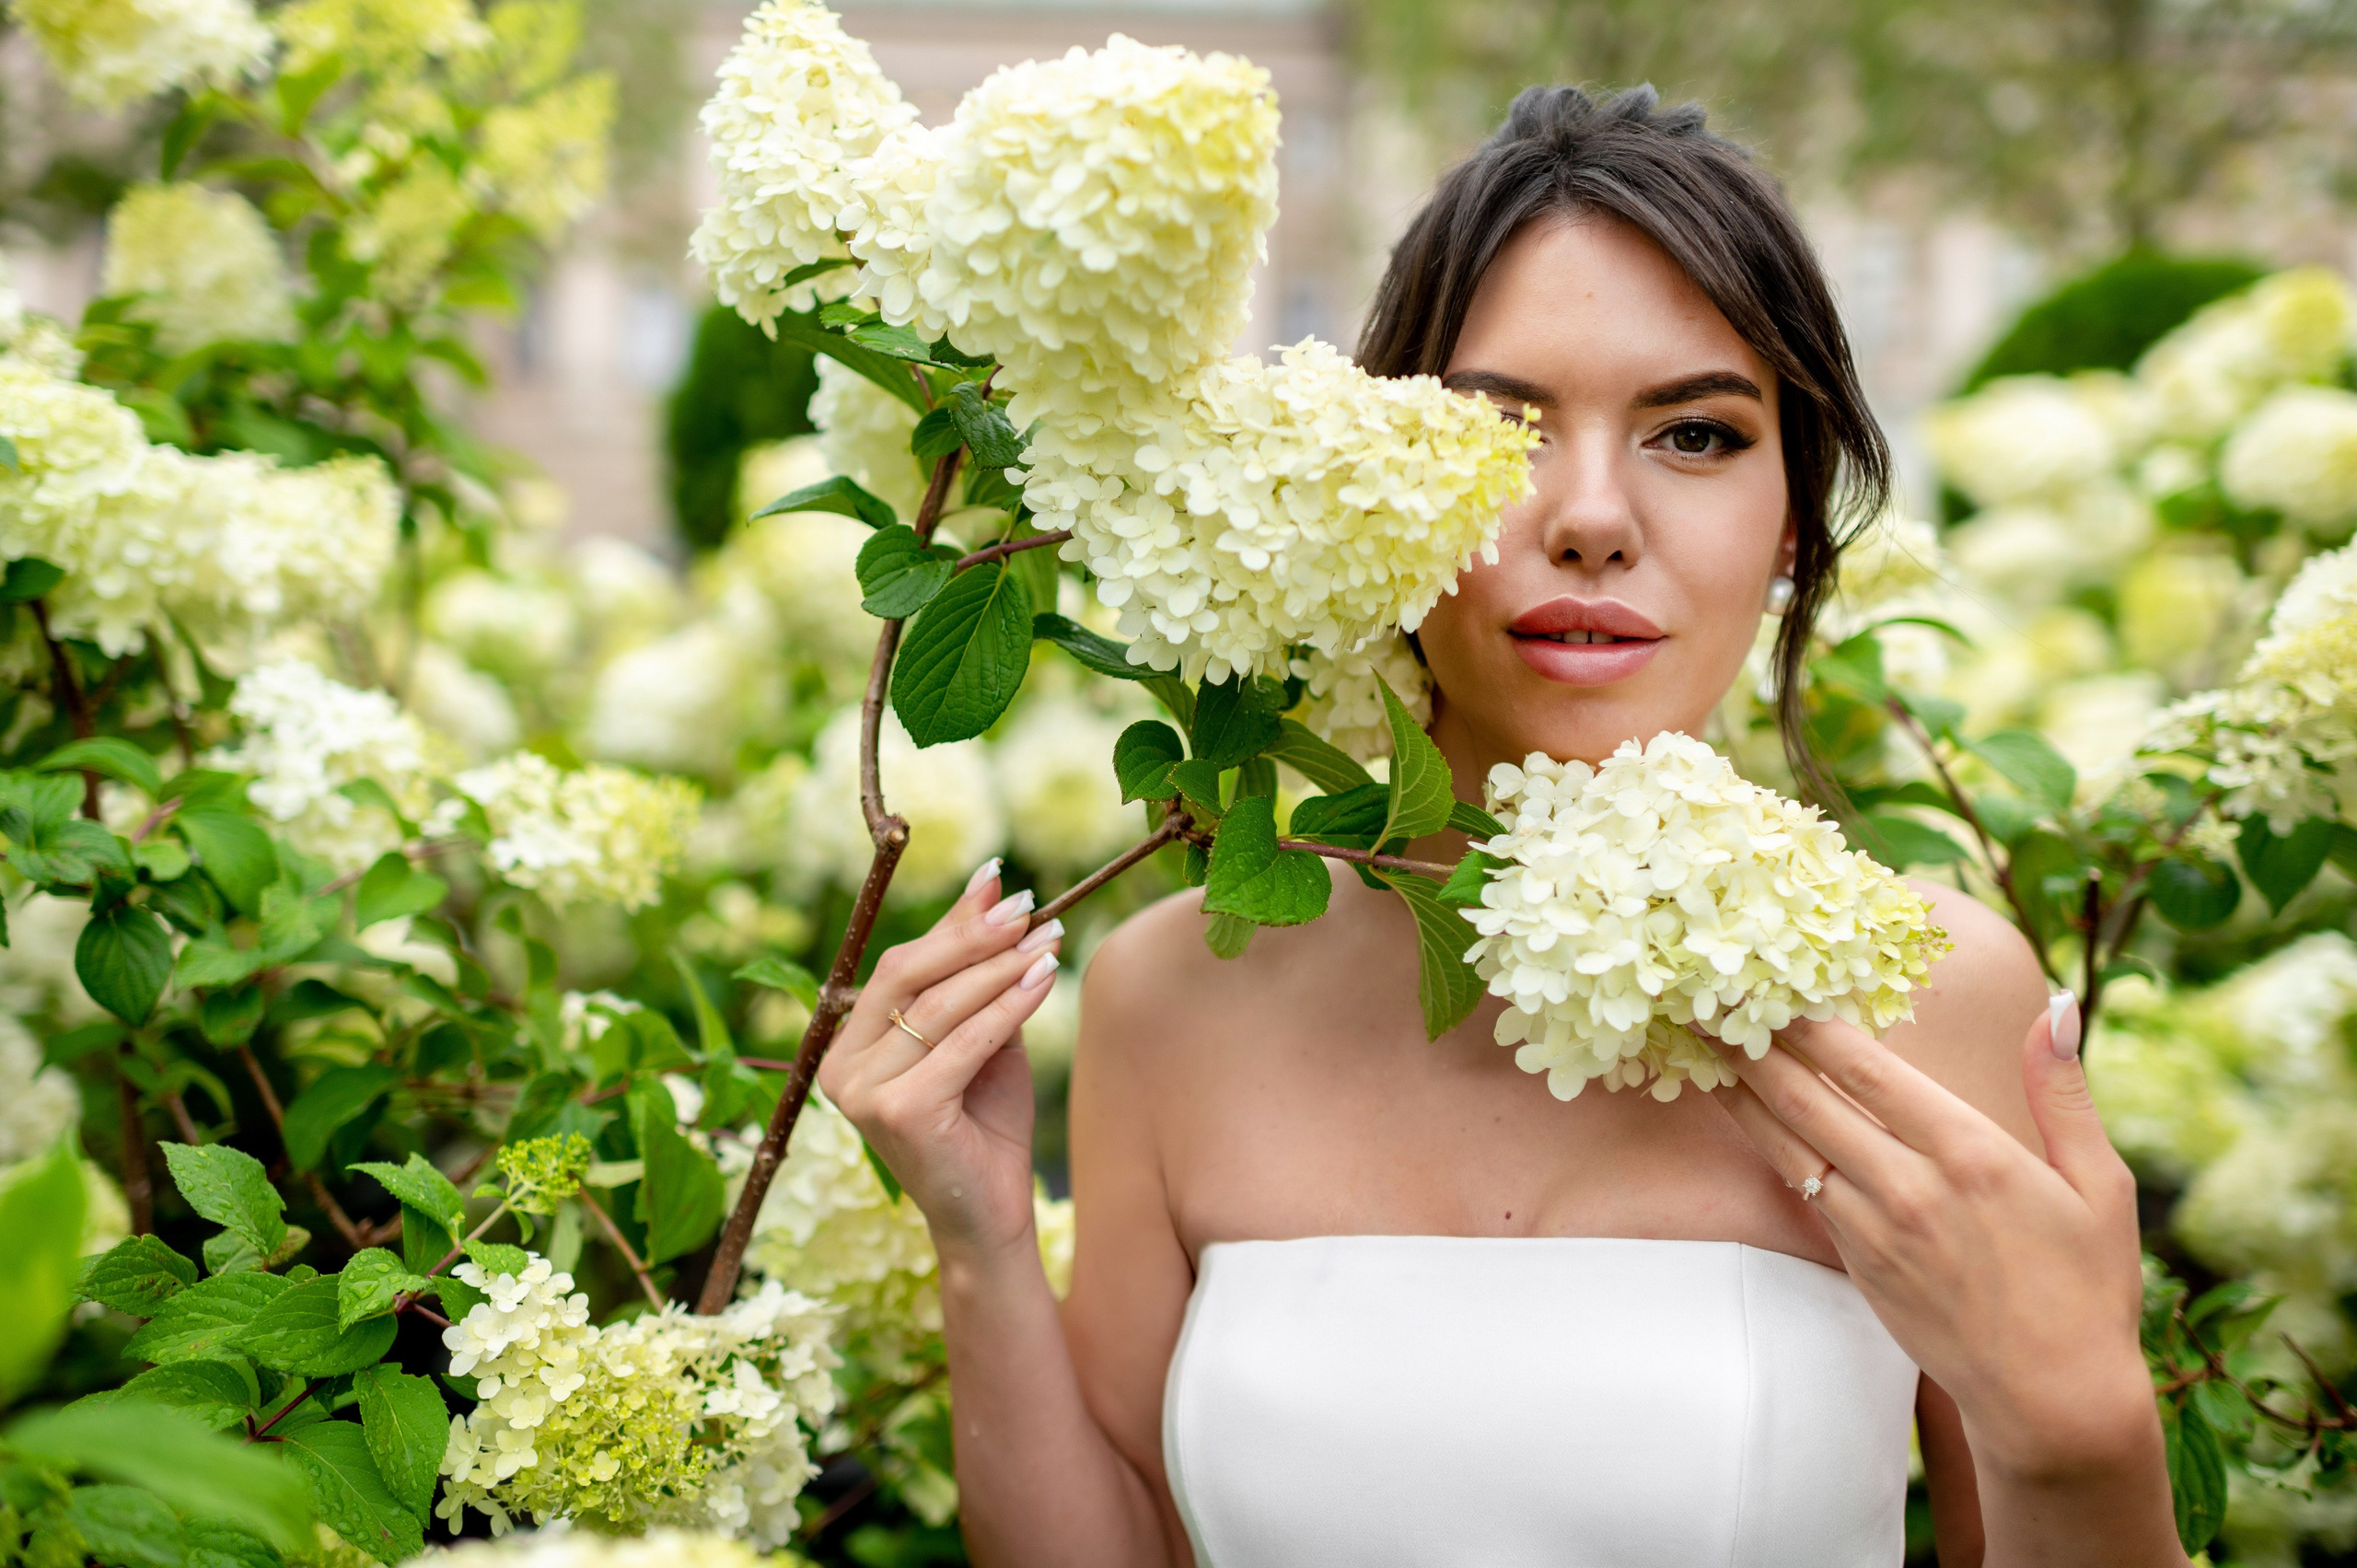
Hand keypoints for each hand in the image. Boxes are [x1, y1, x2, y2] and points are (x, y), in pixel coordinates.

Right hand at [818, 858, 1062, 1260]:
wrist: (990, 1216)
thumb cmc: (985, 1123)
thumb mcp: (980, 1031)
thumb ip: (975, 967)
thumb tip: (989, 880)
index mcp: (849, 1046)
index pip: (900, 965)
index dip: (953, 924)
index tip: (1004, 886)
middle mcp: (841, 1068)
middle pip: (908, 975)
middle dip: (974, 936)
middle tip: (1028, 907)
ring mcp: (862, 1093)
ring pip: (939, 1007)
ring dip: (1000, 966)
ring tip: (1049, 941)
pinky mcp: (900, 1113)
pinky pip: (962, 1043)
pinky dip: (1008, 1006)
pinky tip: (1045, 980)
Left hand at [1708, 997, 2155, 1482]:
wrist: (2051, 1398)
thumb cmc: (2086, 1287)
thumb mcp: (2100, 1185)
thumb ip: (2063, 1091)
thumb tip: (2057, 1006)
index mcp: (1971, 1153)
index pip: (1867, 1070)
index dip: (1811, 1024)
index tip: (1773, 983)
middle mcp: (1910, 1186)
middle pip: (1808, 1098)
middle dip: (1754, 1045)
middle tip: (1708, 1000)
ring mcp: (1875, 1229)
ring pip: (1788, 1144)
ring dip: (1742, 1092)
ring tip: (1702, 1046)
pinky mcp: (1856, 1263)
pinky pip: (1800, 1190)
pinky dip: (1766, 1144)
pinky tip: (1744, 1114)